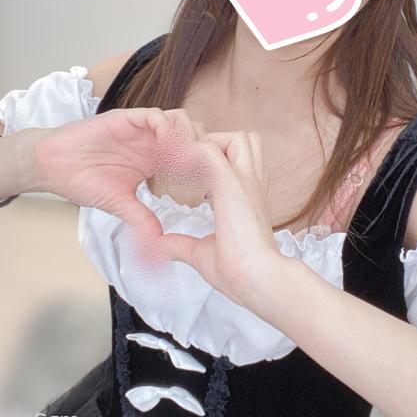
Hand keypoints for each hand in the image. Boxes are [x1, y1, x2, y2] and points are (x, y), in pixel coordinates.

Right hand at [32, 107, 204, 234]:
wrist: (52, 166)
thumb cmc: (83, 181)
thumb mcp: (119, 204)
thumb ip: (141, 218)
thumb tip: (158, 241)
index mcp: (156, 159)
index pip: (191, 156)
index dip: (202, 168)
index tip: (205, 189)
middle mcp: (152, 141)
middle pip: (193, 134)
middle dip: (201, 151)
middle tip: (200, 173)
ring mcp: (141, 129)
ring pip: (180, 120)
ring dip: (186, 138)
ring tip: (183, 162)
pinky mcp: (126, 119)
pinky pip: (154, 115)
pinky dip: (165, 129)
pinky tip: (163, 150)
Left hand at [158, 129, 284, 308]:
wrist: (256, 278)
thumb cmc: (237, 271)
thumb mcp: (202, 252)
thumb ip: (181, 244)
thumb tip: (160, 246)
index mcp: (247, 197)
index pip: (240, 161)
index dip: (218, 161)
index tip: (193, 178)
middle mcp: (250, 184)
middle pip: (246, 140)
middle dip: (220, 143)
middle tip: (196, 167)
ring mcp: (244, 181)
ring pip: (236, 137)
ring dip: (212, 143)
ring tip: (191, 167)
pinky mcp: (231, 183)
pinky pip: (210, 150)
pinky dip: (192, 152)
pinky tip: (177, 169)